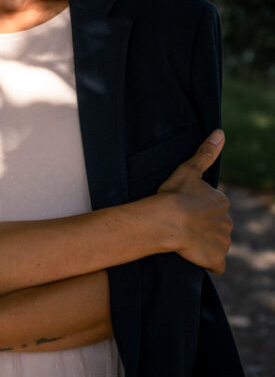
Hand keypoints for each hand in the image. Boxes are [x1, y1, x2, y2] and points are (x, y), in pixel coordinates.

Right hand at [156, 128, 232, 271]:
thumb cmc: (175, 194)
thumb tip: (220, 132)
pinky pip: (216, 263)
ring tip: (186, 239)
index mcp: (221, 202)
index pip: (215, 206)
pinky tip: (194, 256)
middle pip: (217, 225)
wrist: (168, 221)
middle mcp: (227, 222)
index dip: (200, 208)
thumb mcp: (189, 170)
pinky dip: (208, 261)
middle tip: (184, 223)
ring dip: (206, 243)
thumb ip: (206, 152)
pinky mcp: (216, 259)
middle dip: (205, 226)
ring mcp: (222, 242)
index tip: (186, 208)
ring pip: (217, 243)